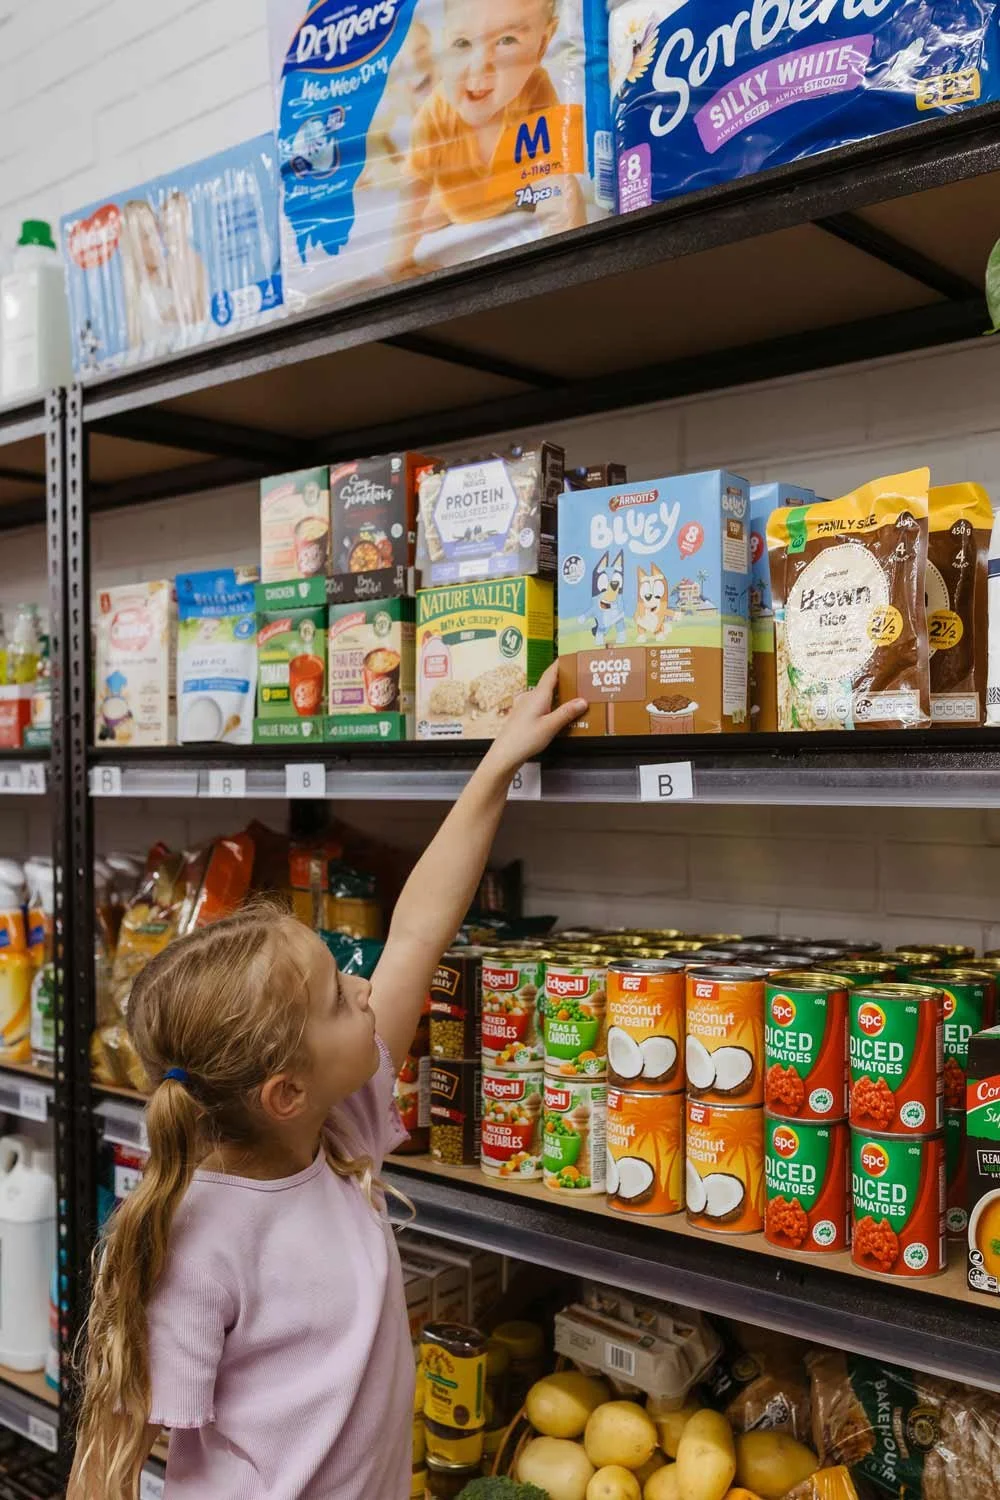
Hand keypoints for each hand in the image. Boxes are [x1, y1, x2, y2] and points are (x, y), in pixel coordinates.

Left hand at [485, 662, 586, 778]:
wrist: (504, 754)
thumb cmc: (525, 739)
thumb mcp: (550, 726)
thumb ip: (566, 713)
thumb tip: (583, 700)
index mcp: (538, 695)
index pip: (551, 673)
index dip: (561, 664)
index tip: (572, 657)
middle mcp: (531, 697)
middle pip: (550, 683)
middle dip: (565, 680)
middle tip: (581, 679)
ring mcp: (526, 706)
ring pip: (546, 695)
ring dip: (559, 694)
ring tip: (575, 696)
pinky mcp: (524, 716)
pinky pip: (542, 705)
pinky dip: (553, 704)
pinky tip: (560, 713)